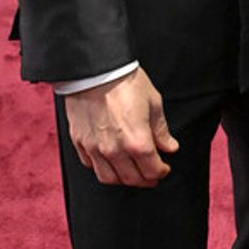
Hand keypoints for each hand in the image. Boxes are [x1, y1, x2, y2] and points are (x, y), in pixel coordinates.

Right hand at [64, 67, 177, 186]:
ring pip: (109, 178)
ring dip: (123, 179)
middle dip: (145, 179)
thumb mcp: (153, 103)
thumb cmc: (125, 82)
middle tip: (151, 174)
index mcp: (137, 142)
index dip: (161, 172)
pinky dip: (102, 167)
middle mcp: (115, 150)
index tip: (164, 168)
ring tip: (131, 171)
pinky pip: (90, 164)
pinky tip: (110, 160)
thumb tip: (169, 147)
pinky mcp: (79, 141)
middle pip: (132, 179)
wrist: (95, 69)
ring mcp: (94, 148)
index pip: (152, 171)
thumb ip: (161, 130)